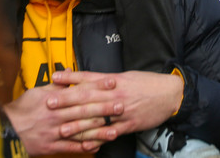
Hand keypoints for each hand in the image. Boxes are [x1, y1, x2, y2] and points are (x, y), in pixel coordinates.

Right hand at [2, 84, 122, 154]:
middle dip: (104, 107)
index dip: (97, 85)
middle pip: (84, 109)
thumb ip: (55, 84)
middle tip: (121, 105)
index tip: (112, 82)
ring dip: (99, 130)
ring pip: (80, 130)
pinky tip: (97, 147)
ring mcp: (55, 132)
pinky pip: (70, 147)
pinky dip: (84, 147)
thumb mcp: (36, 91)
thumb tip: (69, 73)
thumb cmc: (21, 109)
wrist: (5, 130)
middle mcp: (56, 114)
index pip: (79, 90)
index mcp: (53, 98)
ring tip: (114, 129)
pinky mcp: (51, 146)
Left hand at [50, 69, 182, 138]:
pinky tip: (87, 145)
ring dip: (79, 124)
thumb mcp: (125, 76)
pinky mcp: (129, 124)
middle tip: (50, 104)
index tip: (54, 78)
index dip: (70, 78)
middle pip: (88, 97)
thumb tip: (86, 78)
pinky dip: (99, 139)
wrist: (169, 93)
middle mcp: (115, 94)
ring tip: (63, 129)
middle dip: (67, 101)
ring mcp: (122, 111)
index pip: (88, 78)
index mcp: (113, 80)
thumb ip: (105, 79)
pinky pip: (111, 133)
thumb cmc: (146, 83)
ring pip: (97, 118)